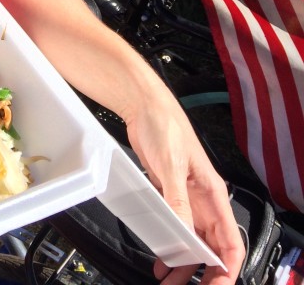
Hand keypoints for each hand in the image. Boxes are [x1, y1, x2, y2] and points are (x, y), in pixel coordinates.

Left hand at [125, 103, 244, 284]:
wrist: (142, 105)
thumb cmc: (164, 125)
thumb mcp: (172, 165)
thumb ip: (178, 199)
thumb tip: (185, 232)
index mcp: (213, 193)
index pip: (230, 241)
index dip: (227, 268)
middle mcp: (202, 198)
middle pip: (210, 245)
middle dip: (203, 271)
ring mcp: (185, 196)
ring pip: (192, 238)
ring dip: (184, 261)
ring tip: (170, 279)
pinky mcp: (167, 191)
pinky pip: (173, 225)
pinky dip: (170, 243)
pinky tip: (161, 255)